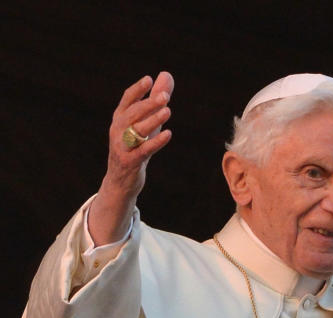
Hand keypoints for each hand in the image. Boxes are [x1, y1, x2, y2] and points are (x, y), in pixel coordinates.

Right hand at [89, 72, 174, 244]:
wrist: (121, 180)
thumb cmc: (136, 146)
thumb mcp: (146, 121)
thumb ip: (156, 99)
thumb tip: (166, 75)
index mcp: (120, 118)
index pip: (127, 100)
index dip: (137, 90)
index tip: (149, 80)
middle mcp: (118, 130)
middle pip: (132, 114)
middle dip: (148, 104)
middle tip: (165, 96)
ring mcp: (122, 146)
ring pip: (136, 131)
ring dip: (152, 120)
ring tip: (168, 111)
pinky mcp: (130, 162)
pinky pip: (143, 151)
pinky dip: (155, 142)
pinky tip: (168, 134)